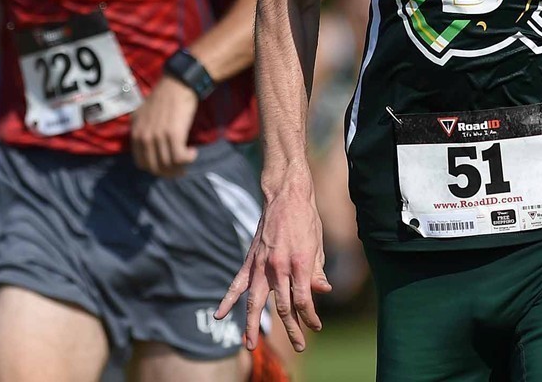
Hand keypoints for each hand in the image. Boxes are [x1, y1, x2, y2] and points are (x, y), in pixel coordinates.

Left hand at [129, 76, 199, 177]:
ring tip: (188, 159)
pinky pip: (180, 158)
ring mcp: (158, 137)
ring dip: (180, 167)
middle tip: (180, 169)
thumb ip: (140, 130)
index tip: (166, 166)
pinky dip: (188, 159)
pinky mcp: (174, 135)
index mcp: (135, 134)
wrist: (178, 84)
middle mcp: (144, 137)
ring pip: (168, 165)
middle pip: (155, 168)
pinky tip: (193, 152)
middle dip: (168, 172)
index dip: (155, 169)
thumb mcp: (142, 114)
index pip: (141, 163)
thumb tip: (145, 147)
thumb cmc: (163, 98)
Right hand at [215, 173, 331, 352]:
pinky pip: (237, 283)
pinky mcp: (250, 260)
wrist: (285, 194)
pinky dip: (227, 299)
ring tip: (250, 344)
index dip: (310, 317)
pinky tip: (218, 314)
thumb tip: (322, 291)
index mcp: (300, 263)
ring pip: (255, 301)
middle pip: (283, 307)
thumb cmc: (306, 218)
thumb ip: (318, 271)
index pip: (304, 300)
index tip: (315, 327)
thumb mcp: (318, 244)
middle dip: (291, 329)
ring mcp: (262, 264)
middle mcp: (280, 266)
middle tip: (299, 346)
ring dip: (252, 324)